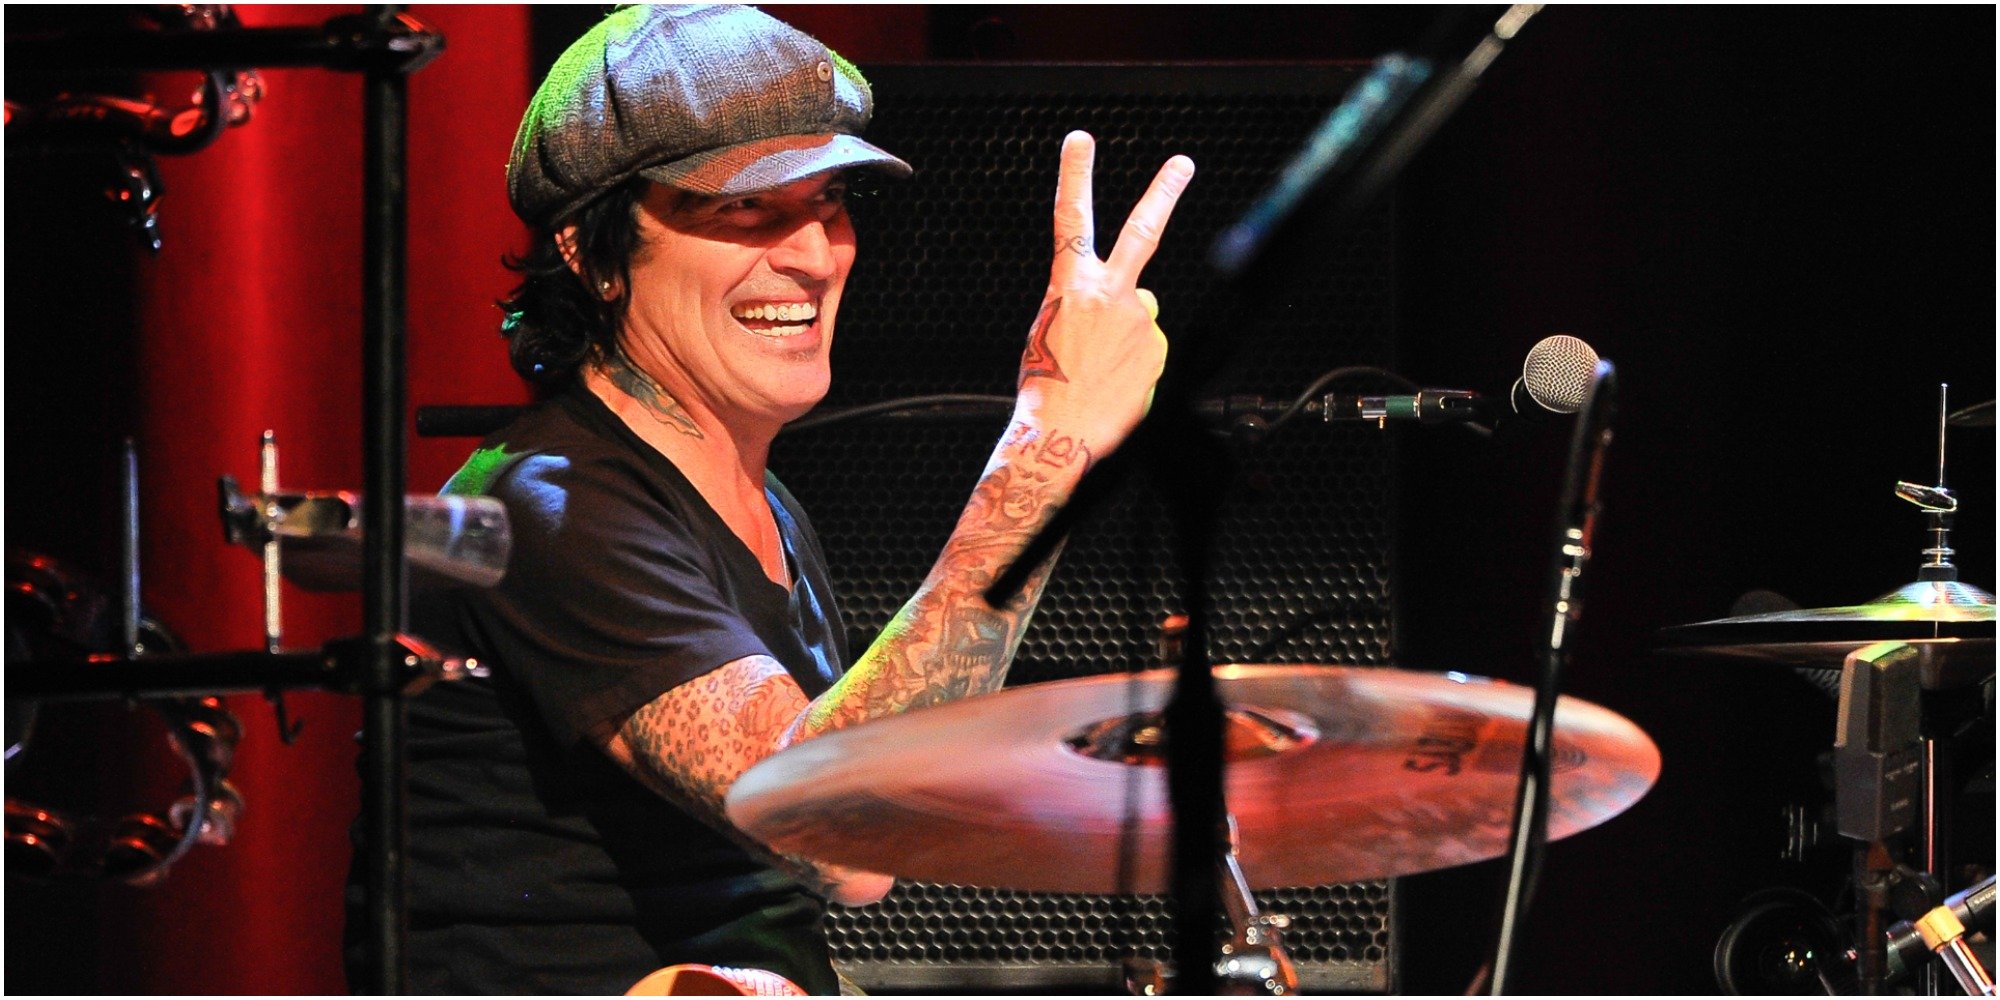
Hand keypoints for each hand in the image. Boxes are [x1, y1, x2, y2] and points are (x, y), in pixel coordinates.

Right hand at [1016, 132, 1193, 451]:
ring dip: (1125, 339)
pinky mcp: (1158, 348)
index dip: (1075, 176)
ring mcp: (1140, 321)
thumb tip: (1141, 303)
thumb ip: (1094, 304)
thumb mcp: (1051, 330)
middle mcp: (1110, 294)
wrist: (1059, 432)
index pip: (1071, 220)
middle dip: (1162, 192)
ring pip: (1140, 317)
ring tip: (1100, 372)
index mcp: (1069, 286)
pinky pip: (1150, 348)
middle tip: (1182, 162)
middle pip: (1142, 232)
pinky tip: (1115, 384)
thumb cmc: (1047, 384)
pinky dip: (1136, 364)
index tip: (1080, 139)